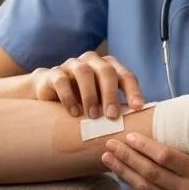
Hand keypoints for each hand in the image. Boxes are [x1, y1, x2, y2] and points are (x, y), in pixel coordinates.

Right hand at [28, 51, 144, 118]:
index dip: (133, 91)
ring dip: (90, 95)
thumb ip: (116, 109)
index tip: (137, 108)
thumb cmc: (83, 102)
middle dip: (111, 94)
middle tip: (112, 115)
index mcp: (109, 67)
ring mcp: (73, 65)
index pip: (126, 76)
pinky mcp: (53, 74)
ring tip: (93, 116)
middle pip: (106, 71)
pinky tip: (74, 112)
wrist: (49, 96)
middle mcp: (93, 62)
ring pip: (84, 72)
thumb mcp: (102, 105)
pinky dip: (69, 97)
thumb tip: (139, 127)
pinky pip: (61, 80)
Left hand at [101, 133, 188, 189]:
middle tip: (110, 144)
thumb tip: (150, 129)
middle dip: (127, 158)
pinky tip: (123, 174)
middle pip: (151, 173)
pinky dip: (134, 186)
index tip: (129, 136)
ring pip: (145, 189)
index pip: (166, 157)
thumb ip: (181, 148)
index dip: (145, 146)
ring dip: (124, 172)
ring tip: (109, 159)